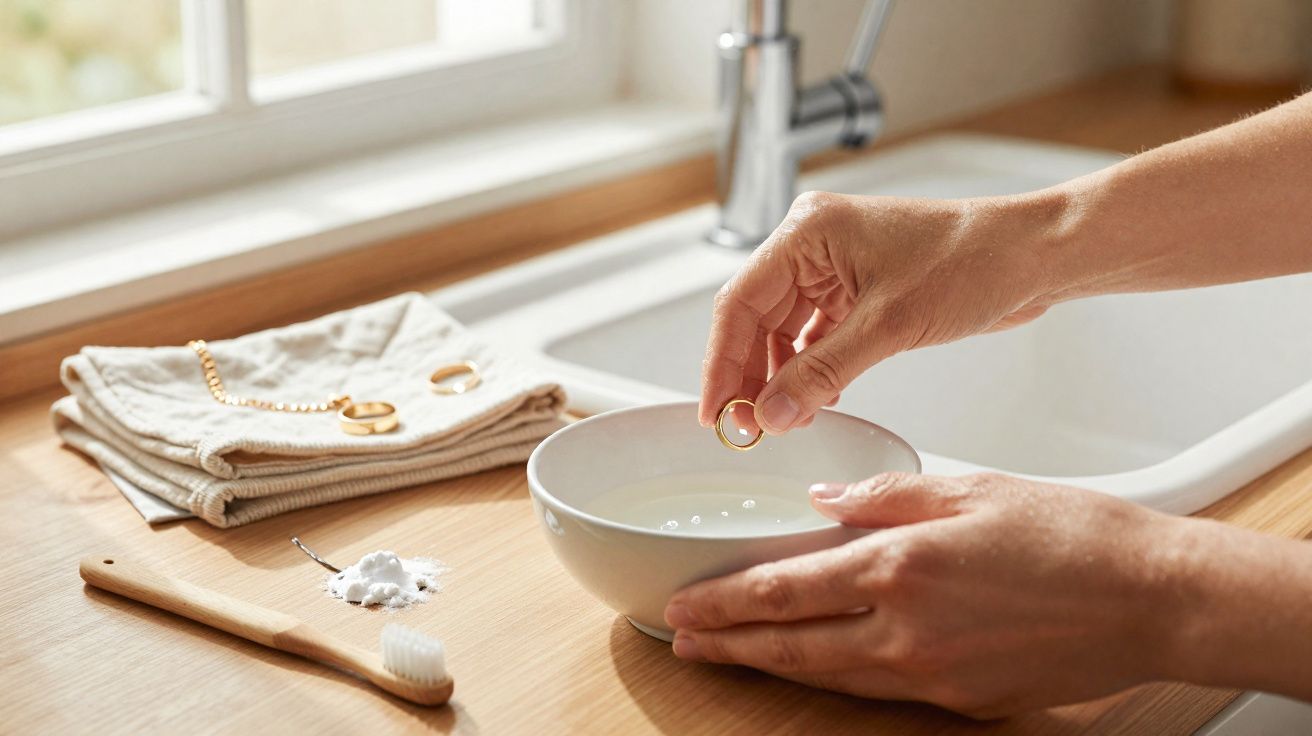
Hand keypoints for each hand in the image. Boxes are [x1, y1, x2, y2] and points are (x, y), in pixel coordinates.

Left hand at [662, 472, 1194, 717]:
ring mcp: (932, 676)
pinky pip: (879, 690)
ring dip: (772, 666)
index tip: (684, 604)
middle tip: (684, 641)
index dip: (723, 602)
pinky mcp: (961, 701)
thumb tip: (826, 501)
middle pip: (791, 646)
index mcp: (900, 567)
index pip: (782, 591)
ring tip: (732, 656)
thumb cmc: (1074, 537)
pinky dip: (836, 677)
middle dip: (729, 644)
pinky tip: (821, 664)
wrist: (1153, 600)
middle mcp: (905, 631)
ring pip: (828, 676)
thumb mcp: (971, 489)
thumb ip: (886, 496)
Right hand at [700, 190, 1065, 433]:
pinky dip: (811, 371)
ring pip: (783, 332)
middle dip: (750, 376)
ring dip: (782, 378)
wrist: (1033, 256)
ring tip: (783, 421)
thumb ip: (822, 373)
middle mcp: (813, 246)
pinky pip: (816, 337)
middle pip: (755, 319)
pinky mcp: (859, 291)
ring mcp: (835, 269)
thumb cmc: (974, 261)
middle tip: (744, 428)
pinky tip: (816, 401)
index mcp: (808, 232)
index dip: (721, 362)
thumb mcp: (889, 325)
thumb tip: (772, 413)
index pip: (740, 302)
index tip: (715, 411)